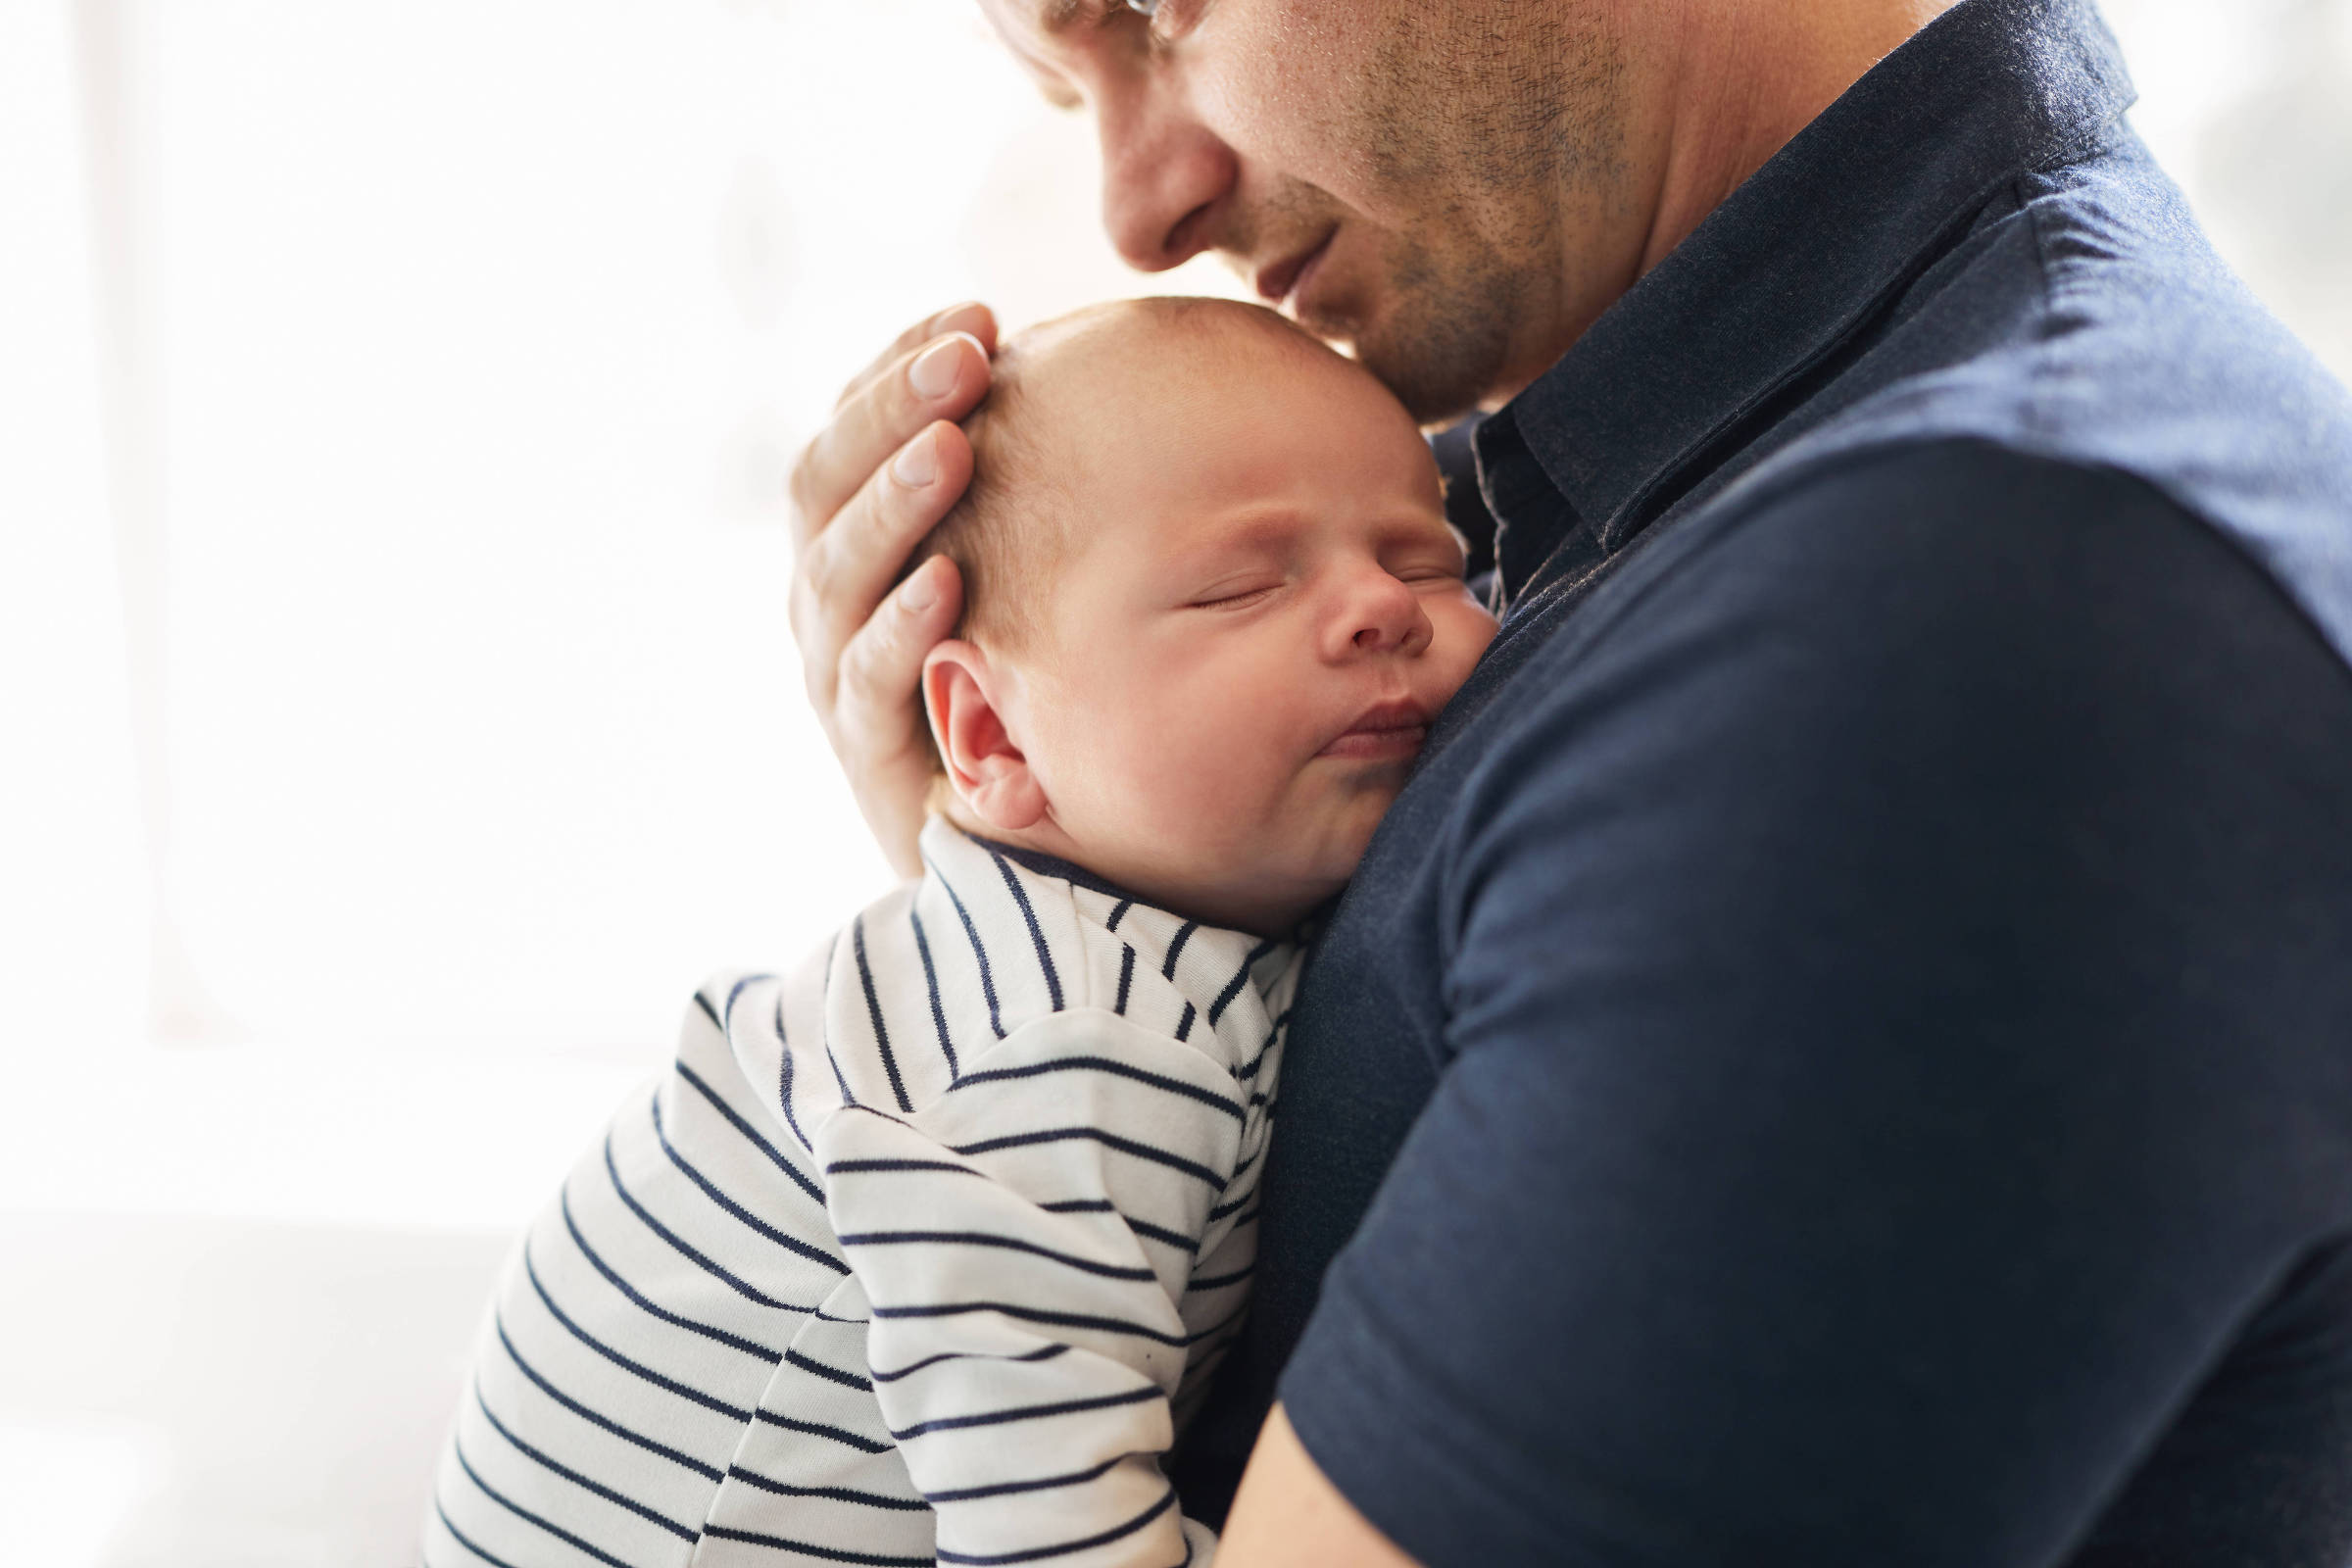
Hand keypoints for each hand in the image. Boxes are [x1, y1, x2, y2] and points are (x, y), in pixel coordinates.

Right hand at [788, 304, 996, 875]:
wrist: (1037, 859)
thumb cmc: (1049, 693)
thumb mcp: (1039, 580)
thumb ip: (1044, 496)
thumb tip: (1114, 376)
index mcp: (861, 544)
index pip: (853, 432)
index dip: (898, 366)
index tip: (977, 314)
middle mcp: (831, 603)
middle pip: (824, 485)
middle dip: (892, 410)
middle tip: (969, 356)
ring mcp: (839, 679)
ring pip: (835, 573)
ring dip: (892, 501)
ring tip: (954, 443)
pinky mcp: (867, 759)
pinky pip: (865, 685)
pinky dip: (901, 629)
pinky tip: (947, 581)